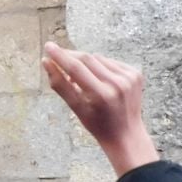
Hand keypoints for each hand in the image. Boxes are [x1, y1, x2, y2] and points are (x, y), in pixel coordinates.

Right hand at [43, 42, 158, 177]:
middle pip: (87, 59)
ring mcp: (129, 77)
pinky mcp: (136, 73)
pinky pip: (111, 62)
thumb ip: (60, 85)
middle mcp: (117, 83)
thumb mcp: (76, 109)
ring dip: (86, 62)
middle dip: (71, 56)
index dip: (60, 56)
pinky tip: (98, 78)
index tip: (48, 46)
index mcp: (101, 95)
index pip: (76, 69)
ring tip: (80, 77)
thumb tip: (46, 62)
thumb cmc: (97, 125)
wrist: (126, 134)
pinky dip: (100, 66)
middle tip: (57, 56)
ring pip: (99, 59)